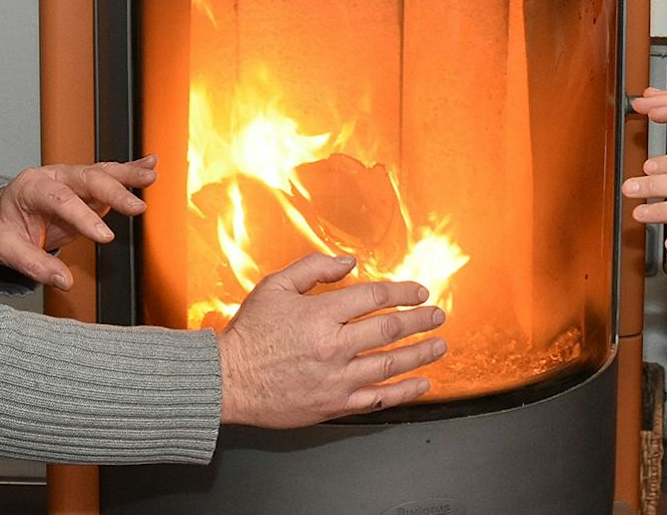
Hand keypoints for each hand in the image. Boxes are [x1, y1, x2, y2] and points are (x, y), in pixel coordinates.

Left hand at [0, 156, 156, 289]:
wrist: (0, 214)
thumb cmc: (2, 227)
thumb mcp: (6, 248)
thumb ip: (34, 263)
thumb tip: (63, 280)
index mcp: (31, 187)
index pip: (61, 199)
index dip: (84, 217)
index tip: (104, 236)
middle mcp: (54, 177)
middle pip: (87, 177)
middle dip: (114, 191)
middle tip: (136, 208)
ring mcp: (71, 179)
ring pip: (101, 172)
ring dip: (127, 174)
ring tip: (150, 175)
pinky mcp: (84, 187)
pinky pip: (108, 175)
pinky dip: (129, 170)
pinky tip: (150, 166)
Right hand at [217, 253, 447, 427]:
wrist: (227, 381)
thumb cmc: (250, 333)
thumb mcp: (275, 286)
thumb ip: (314, 268)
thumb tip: (350, 261)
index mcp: (321, 315)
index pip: (374, 297)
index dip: (402, 292)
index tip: (419, 291)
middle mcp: (333, 346)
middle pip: (389, 329)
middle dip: (420, 320)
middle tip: (438, 315)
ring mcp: (336, 379)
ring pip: (390, 364)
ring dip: (420, 353)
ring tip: (439, 345)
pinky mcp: (334, 405)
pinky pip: (377, 399)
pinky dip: (404, 391)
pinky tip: (422, 384)